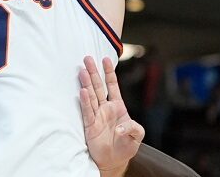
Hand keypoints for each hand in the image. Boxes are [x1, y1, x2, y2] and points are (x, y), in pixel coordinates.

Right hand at [79, 56, 143, 173]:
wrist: (113, 161)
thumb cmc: (125, 146)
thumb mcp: (137, 136)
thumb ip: (134, 128)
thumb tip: (120, 128)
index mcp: (118, 106)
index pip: (112, 85)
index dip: (109, 73)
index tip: (105, 59)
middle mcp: (105, 108)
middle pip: (98, 87)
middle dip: (94, 72)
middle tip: (87, 58)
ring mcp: (97, 115)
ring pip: (91, 96)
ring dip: (87, 83)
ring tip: (82, 71)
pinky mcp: (90, 125)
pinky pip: (87, 111)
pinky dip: (85, 101)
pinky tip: (82, 91)